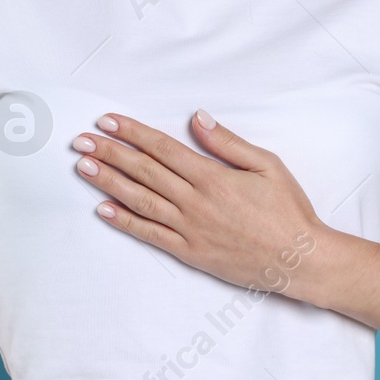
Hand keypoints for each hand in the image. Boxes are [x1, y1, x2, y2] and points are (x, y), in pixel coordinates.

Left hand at [71, 109, 326, 296]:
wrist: (299, 260)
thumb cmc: (288, 211)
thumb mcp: (267, 165)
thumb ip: (228, 142)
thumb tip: (198, 118)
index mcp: (213, 177)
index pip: (162, 148)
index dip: (132, 133)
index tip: (107, 122)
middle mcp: (195, 202)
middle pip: (144, 171)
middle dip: (110, 153)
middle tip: (81, 140)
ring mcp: (190, 229)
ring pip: (140, 200)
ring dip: (109, 183)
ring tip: (84, 167)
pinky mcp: (190, 252)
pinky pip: (151, 235)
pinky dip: (125, 222)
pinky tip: (104, 210)